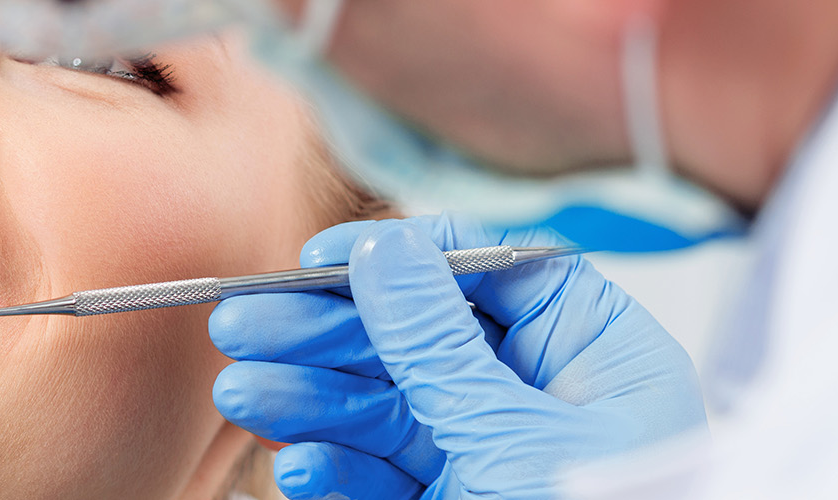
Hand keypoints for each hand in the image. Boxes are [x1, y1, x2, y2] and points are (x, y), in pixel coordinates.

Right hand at [209, 214, 705, 498]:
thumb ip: (437, 341)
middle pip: (417, 339)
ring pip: (386, 410)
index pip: (490, 271)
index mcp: (596, 355)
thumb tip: (387, 252)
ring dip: (308, 401)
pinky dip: (337, 469)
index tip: (322, 259)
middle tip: (244, 325)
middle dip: (322, 336)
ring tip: (242, 395)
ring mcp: (493, 456)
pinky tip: (298, 464)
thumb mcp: (508, 430)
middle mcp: (542, 398)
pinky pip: (384, 475)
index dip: (402, 257)